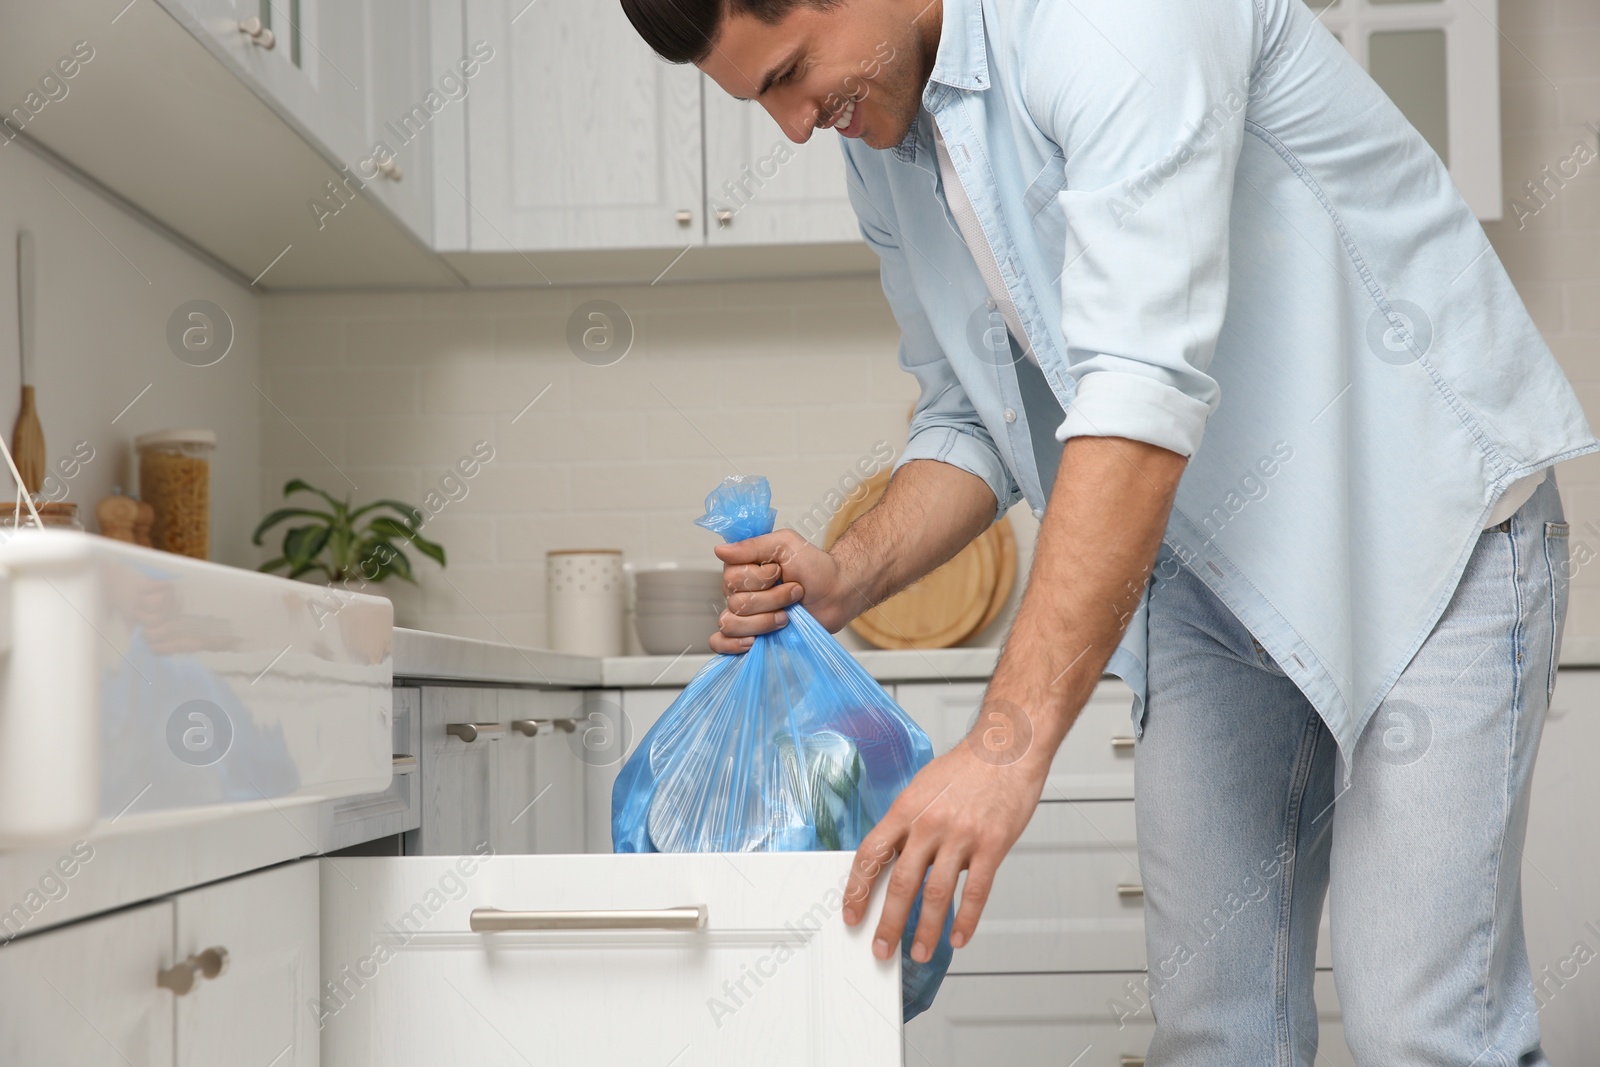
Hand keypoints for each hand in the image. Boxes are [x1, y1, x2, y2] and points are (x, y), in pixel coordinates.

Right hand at [709, 529, 863, 653]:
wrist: (835, 594)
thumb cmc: (814, 568)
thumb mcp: (786, 545)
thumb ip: (753, 545)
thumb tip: (720, 550)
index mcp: (742, 567)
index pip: (731, 578)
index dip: (759, 578)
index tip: (779, 572)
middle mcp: (737, 591)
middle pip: (736, 602)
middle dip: (771, 599)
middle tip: (794, 592)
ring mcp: (743, 615)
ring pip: (732, 623)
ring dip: (765, 620)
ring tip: (787, 615)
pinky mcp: (749, 635)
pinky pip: (720, 642)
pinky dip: (731, 644)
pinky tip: (751, 641)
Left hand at [841, 701, 1049, 963]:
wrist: (1007, 747)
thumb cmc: (966, 768)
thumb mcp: (922, 788)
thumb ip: (908, 824)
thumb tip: (893, 860)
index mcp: (906, 809)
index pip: (871, 855)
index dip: (857, 890)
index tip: (852, 915)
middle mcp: (930, 824)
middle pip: (901, 883)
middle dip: (889, 923)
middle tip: (882, 949)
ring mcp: (962, 836)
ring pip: (937, 894)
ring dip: (926, 930)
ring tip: (920, 952)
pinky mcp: (993, 845)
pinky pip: (976, 891)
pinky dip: (966, 920)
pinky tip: (958, 937)